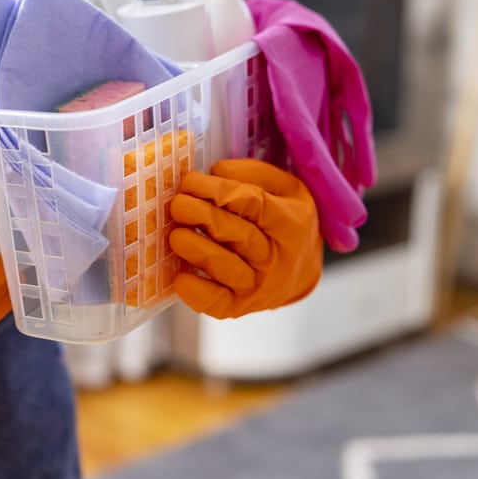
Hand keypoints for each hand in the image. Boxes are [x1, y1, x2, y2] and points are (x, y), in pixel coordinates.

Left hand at [168, 159, 321, 318]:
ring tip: (176, 236)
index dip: (218, 191)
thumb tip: (215, 172)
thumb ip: (252, 173)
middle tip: (178, 205)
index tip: (190, 181)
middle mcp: (278, 257)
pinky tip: (180, 278)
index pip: (253, 203)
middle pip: (239, 235)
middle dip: (204, 217)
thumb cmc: (284, 220)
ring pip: (227, 268)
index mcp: (290, 221)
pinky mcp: (242, 306)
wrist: (301, 271)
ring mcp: (260, 285)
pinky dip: (197, 293)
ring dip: (198, 251)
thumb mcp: (284, 187)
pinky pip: (218, 303)